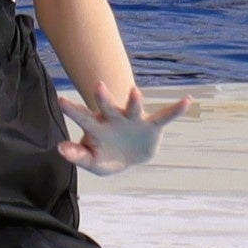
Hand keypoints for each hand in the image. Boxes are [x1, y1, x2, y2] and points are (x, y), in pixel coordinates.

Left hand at [58, 86, 190, 175]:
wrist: (129, 156)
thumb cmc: (105, 155)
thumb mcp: (91, 161)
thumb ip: (77, 156)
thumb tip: (59, 148)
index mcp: (97, 126)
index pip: (82, 116)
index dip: (72, 109)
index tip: (60, 100)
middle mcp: (114, 118)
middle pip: (107, 106)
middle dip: (103, 97)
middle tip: (98, 86)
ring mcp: (133, 120)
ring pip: (133, 108)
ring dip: (134, 101)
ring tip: (135, 92)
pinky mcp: (152, 126)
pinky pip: (165, 116)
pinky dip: (176, 110)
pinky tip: (187, 100)